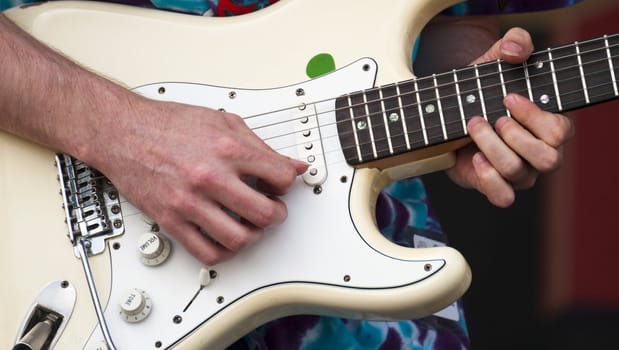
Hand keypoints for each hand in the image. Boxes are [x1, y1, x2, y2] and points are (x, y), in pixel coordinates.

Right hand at [97, 99, 306, 265]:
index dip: (287, 183)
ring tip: (249, 225)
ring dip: (253, 236)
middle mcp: (210, 176)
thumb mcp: (223, 122)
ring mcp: (190, 201)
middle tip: (271, 209)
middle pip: (265, 213)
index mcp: (228, 148)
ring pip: (239, 239)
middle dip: (276, 214)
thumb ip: (261, 146)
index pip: (281, 177)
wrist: (123, 132)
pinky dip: (224, 253)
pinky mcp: (171, 220)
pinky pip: (206, 252)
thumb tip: (293, 165)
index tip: (279, 185)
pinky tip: (225, 239)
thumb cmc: (169, 125)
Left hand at [446, 28, 573, 206]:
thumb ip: (513, 43)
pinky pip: (503, 197)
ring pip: (518, 173)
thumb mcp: (495, 61)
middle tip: (492, 117)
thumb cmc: (482, 89)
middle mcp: (539, 153)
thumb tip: (516, 50)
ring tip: (473, 126)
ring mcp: (518, 173)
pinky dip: (488, 180)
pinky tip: (474, 159)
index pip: (561, 131)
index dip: (535, 116)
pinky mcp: (493, 185)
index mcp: (550, 126)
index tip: (508, 97)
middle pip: (548, 160)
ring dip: (492, 147)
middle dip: (516, 136)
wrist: (452, 111)